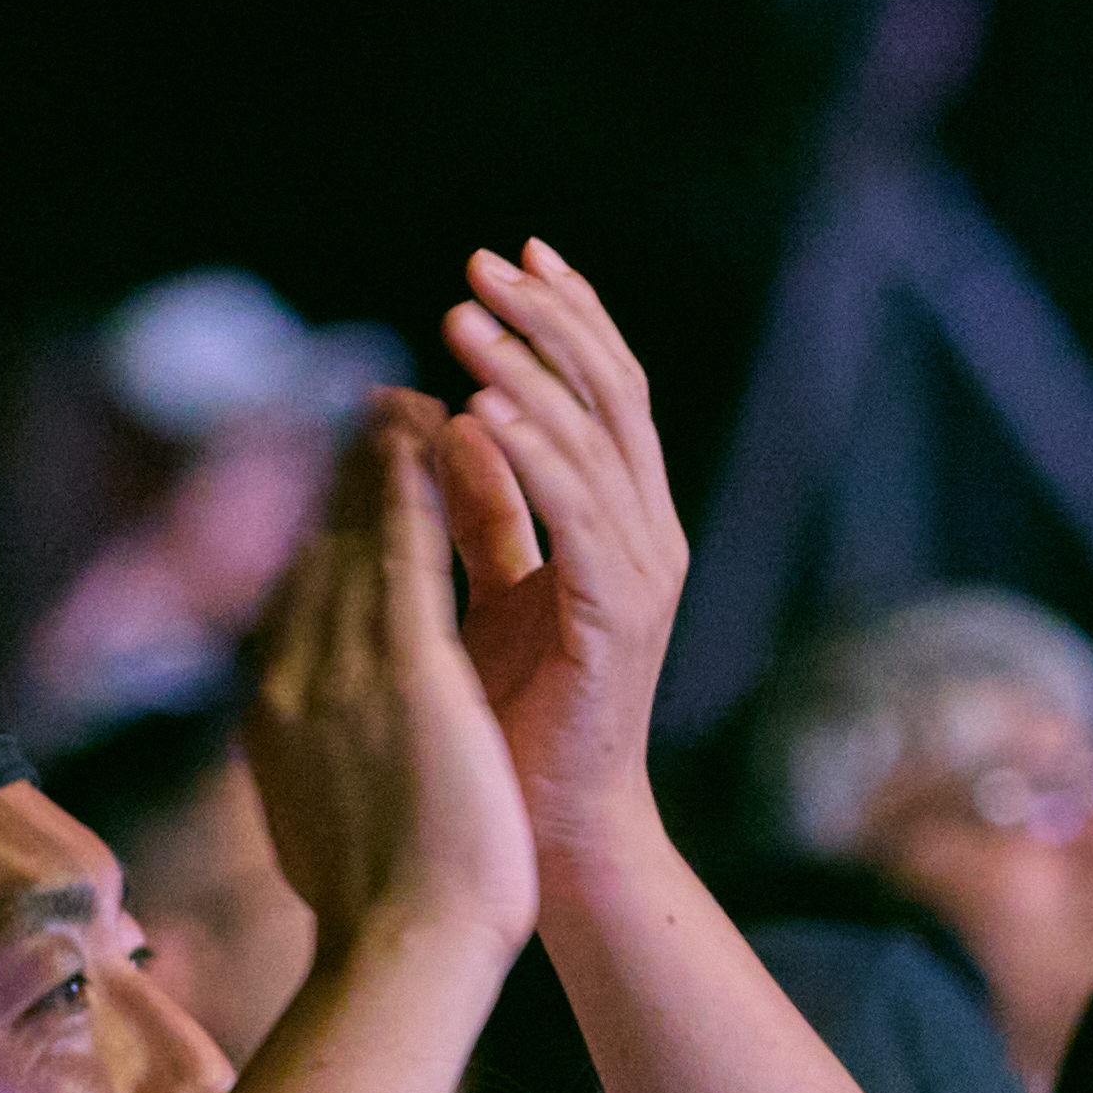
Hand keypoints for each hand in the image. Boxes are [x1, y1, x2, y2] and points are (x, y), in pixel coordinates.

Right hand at [238, 393, 543, 967]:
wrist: (403, 956)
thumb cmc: (382, 921)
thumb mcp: (325, 826)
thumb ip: (311, 770)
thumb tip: (301, 758)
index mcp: (276, 719)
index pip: (299, 604)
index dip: (324, 539)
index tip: (349, 495)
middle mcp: (294, 678)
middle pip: (317, 553)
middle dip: (347, 481)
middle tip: (375, 413)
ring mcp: (340, 667)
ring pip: (357, 533)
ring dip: (381, 462)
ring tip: (406, 402)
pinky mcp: (402, 666)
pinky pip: (408, 545)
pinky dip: (418, 484)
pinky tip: (438, 435)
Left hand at [427, 240, 688, 847]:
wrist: (550, 837)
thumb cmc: (518, 724)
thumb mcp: (496, 590)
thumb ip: (483, 507)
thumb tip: (443, 417)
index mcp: (625, 522)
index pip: (605, 391)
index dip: (566, 317)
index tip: (511, 255)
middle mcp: (648, 536)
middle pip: (611, 393)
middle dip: (548, 318)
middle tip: (483, 262)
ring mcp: (643, 576)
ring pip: (593, 440)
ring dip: (526, 369)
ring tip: (463, 318)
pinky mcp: (618, 618)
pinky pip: (577, 514)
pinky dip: (531, 455)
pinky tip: (481, 409)